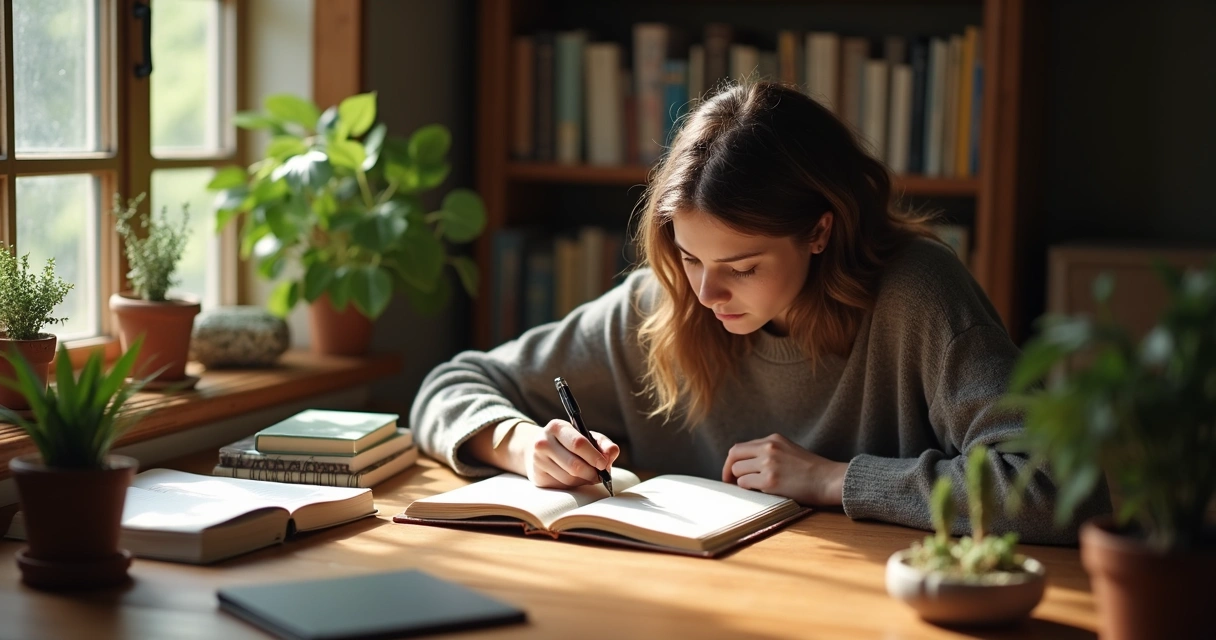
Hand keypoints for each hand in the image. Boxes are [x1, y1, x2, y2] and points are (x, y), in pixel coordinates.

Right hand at [520, 419, 620, 489]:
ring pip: (569, 478)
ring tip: (589, 475)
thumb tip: (612, 452)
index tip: (604, 464)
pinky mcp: (538, 477)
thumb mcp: (587, 437)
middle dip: (591, 473)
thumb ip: (603, 444)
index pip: (578, 443)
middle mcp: (543, 442)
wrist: (541, 450)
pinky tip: (576, 478)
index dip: (594, 456)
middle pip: (574, 465)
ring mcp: (538, 461)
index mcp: (557, 427)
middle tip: (600, 475)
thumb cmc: (570, 442)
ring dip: (584, 480)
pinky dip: (574, 485)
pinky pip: (563, 486)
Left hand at [722, 433, 846, 506]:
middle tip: (730, 483)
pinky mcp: (770, 481)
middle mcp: (768, 448)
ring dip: (741, 482)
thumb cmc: (812, 470)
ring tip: (753, 488)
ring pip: (738, 472)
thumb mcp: (789, 450)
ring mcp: (768, 464)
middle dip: (728, 471)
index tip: (732, 472)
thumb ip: (769, 452)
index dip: (732, 461)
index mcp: (773, 439)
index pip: (740, 447)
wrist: (829, 479)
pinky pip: (745, 484)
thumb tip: (746, 464)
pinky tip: (760, 492)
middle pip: (734, 457)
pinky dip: (748, 490)